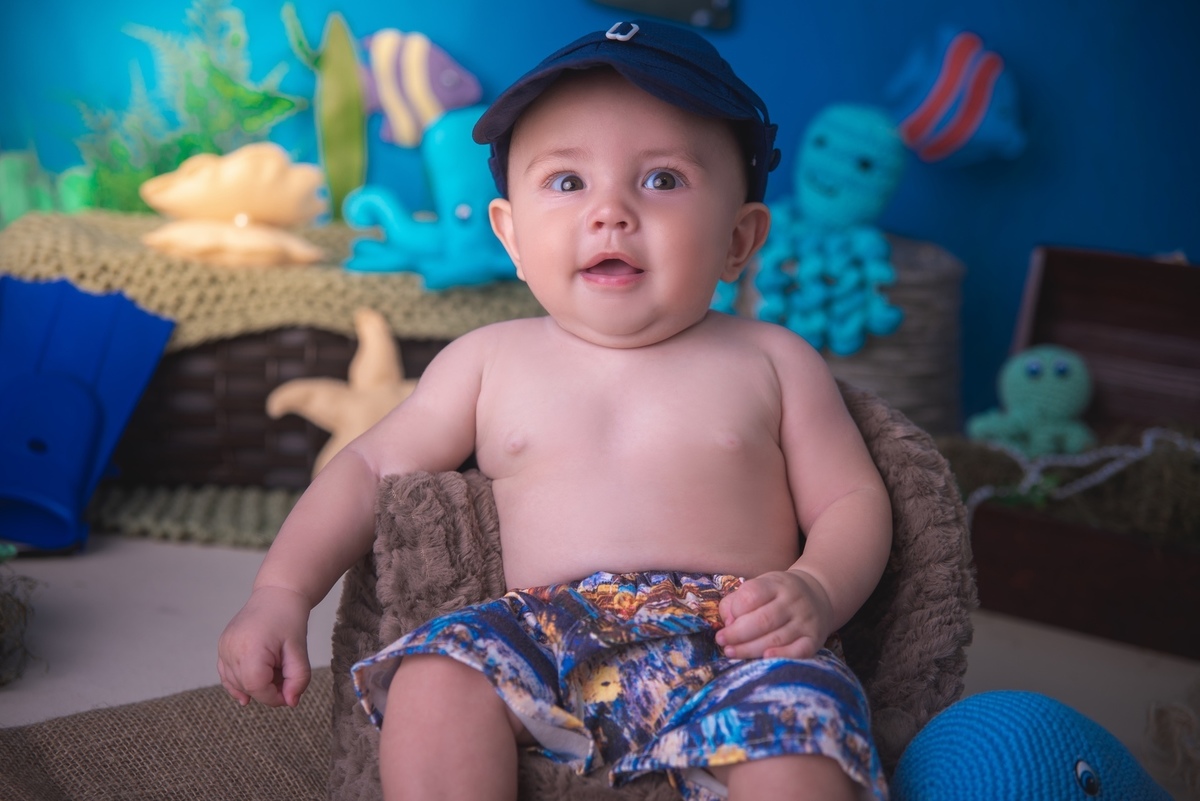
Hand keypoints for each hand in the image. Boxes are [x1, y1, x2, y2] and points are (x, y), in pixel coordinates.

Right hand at [217, 585, 311, 707]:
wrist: (277, 594)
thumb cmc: (289, 618)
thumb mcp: (299, 649)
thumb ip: (298, 678)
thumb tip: (290, 702)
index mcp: (249, 648)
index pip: (256, 687)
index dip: (274, 697)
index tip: (289, 693)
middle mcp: (230, 648)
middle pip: (247, 687)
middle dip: (268, 689)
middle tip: (286, 674)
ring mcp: (223, 647)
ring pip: (237, 683)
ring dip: (256, 684)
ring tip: (274, 666)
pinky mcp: (222, 647)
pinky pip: (226, 674)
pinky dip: (239, 683)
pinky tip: (248, 692)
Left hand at [715, 569, 832, 659]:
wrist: (818, 595)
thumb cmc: (777, 595)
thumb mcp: (758, 586)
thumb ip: (736, 601)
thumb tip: (727, 623)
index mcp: (776, 584)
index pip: (752, 594)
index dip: (735, 610)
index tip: (726, 622)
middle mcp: (792, 601)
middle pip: (762, 620)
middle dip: (737, 634)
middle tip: (722, 641)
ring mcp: (805, 620)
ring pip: (776, 638)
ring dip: (750, 648)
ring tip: (731, 652)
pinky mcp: (814, 638)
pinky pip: (800, 650)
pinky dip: (783, 655)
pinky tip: (765, 657)